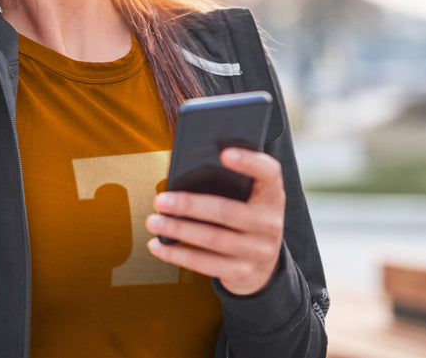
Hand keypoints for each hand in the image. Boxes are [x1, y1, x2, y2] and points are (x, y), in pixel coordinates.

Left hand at [145, 148, 284, 295]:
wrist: (265, 268)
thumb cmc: (247, 220)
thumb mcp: (251, 199)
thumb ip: (232, 183)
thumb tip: (185, 172)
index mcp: (272, 195)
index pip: (269, 173)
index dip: (249, 161)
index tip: (224, 153)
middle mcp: (270, 223)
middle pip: (227, 211)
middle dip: (189, 205)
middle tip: (161, 200)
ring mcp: (258, 250)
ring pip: (213, 239)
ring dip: (178, 229)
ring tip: (154, 221)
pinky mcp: (242, 272)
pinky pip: (205, 264)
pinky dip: (177, 255)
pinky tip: (158, 246)